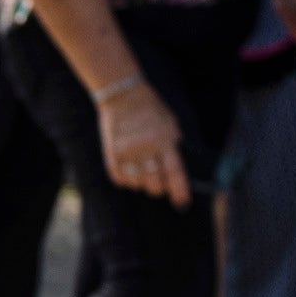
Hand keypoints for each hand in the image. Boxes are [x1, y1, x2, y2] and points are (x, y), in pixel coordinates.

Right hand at [88, 70, 191, 203]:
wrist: (122, 94)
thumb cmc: (150, 107)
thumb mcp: (170, 123)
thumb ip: (173, 145)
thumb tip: (176, 170)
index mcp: (164, 139)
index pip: (175, 172)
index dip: (180, 191)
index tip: (183, 202)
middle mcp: (145, 148)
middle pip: (155, 184)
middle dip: (160, 188)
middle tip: (160, 182)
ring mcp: (127, 152)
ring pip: (137, 184)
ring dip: (143, 183)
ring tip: (143, 170)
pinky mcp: (112, 153)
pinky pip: (121, 179)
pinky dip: (127, 180)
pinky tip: (131, 170)